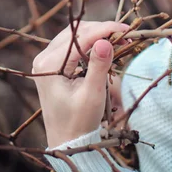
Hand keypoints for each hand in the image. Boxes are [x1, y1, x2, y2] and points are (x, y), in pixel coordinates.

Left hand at [32, 20, 129, 147]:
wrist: (67, 142)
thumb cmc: (80, 122)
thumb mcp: (92, 94)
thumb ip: (99, 66)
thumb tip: (106, 41)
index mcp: (49, 65)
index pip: (81, 37)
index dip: (105, 29)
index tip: (127, 29)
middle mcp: (43, 58)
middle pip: (77, 32)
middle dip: (102, 30)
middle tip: (126, 36)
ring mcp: (46, 61)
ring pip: (75, 36)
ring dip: (97, 34)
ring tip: (118, 40)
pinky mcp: (52, 65)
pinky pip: (72, 45)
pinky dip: (90, 42)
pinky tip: (104, 46)